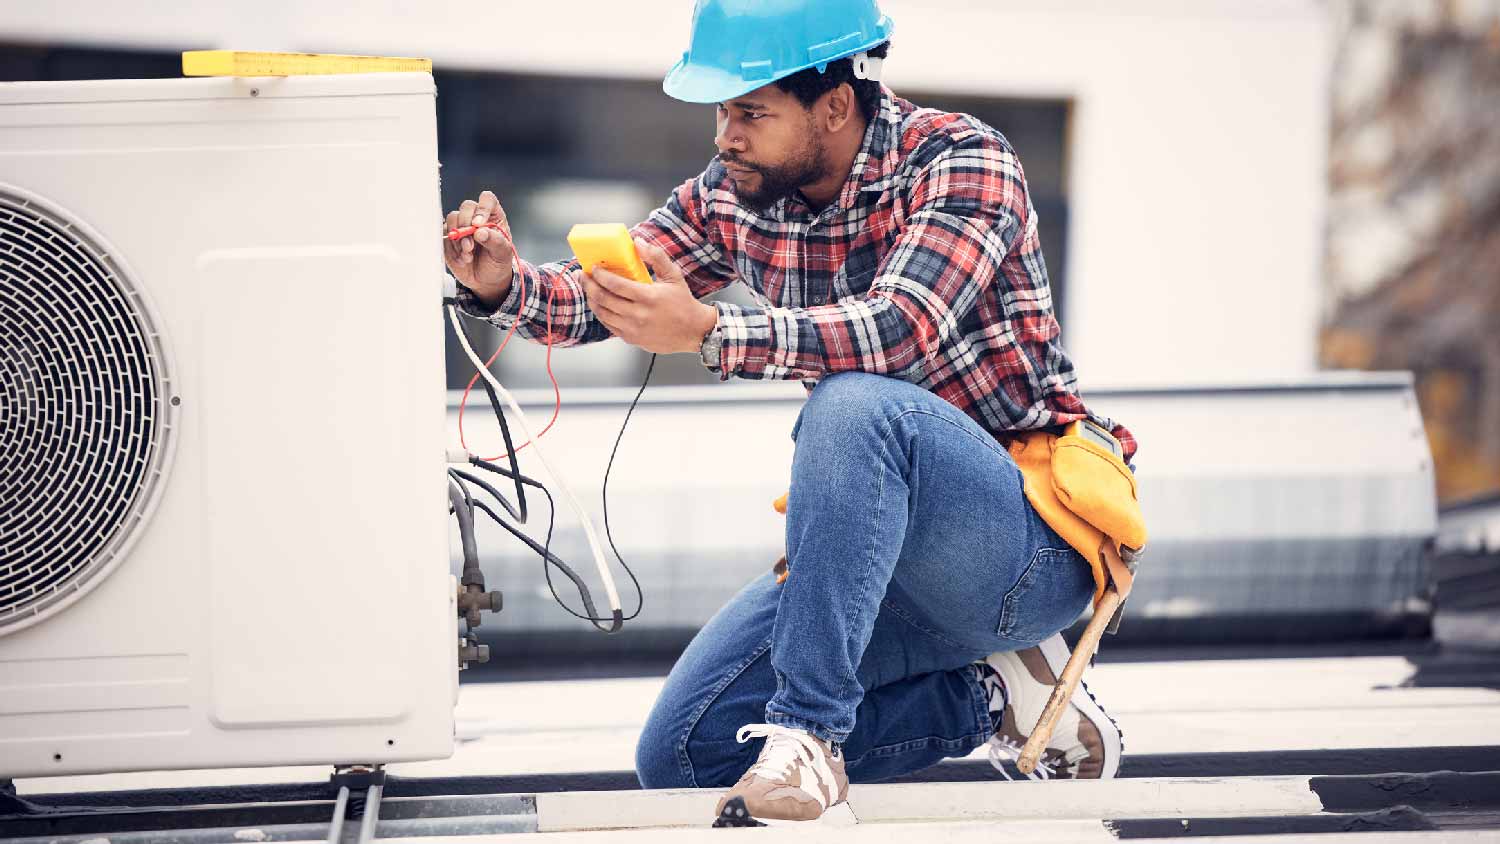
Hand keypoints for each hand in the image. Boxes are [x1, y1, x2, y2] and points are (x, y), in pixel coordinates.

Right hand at [442, 190, 514, 305]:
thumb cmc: (498, 263)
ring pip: (452, 219)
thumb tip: (480, 232)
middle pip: (466, 207)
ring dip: (458, 239)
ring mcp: (461, 226)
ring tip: (468, 255)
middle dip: (466, 225)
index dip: (482, 208)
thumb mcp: (503, 254)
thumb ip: (495, 241)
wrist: (486, 280)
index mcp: (493, 216)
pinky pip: (444, 236)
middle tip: (470, 246)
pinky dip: (452, 250)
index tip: (479, 224)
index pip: (487, 199)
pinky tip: (463, 260)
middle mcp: (476, 217)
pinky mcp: (449, 238)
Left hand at [581, 238, 717, 354]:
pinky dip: (601, 313)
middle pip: (604, 299)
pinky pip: (609, 325)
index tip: (593, 267)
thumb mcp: (673, 276)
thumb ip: (656, 256)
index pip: (615, 284)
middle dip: (589, 285)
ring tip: (588, 288)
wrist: (693, 331)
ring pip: (602, 313)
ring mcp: (633, 329)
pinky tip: (599, 303)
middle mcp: (638, 315)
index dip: (599, 275)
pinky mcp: (631, 339)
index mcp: (648, 297)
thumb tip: (637, 242)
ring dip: (591, 299)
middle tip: (583, 275)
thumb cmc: (683, 302)